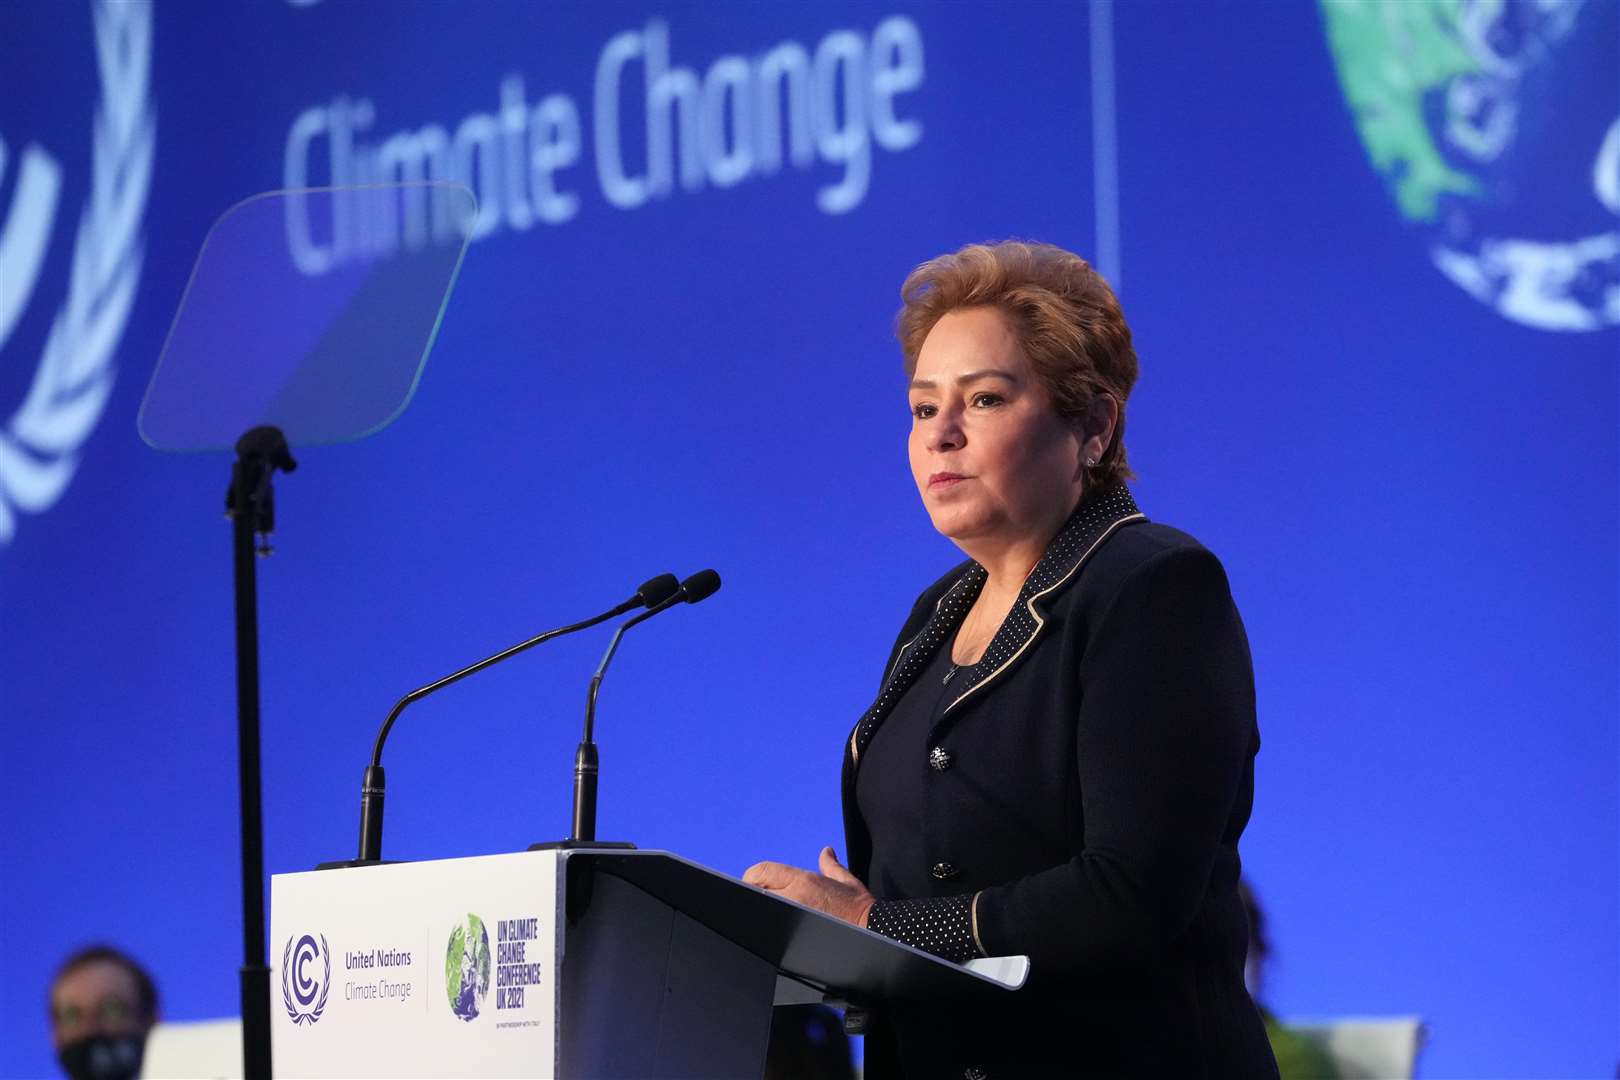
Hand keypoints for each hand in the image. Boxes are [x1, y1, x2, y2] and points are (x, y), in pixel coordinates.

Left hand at [743, 846, 875, 928]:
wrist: (872, 930)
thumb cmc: (859, 907)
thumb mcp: (846, 881)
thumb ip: (830, 865)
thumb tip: (826, 852)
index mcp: (803, 880)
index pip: (762, 871)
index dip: (752, 876)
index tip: (753, 883)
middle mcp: (795, 896)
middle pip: (755, 890)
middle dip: (752, 893)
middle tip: (755, 899)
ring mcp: (793, 915)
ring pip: (761, 908)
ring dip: (759, 908)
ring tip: (764, 912)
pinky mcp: (796, 933)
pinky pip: (773, 925)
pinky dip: (768, 922)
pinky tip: (774, 925)